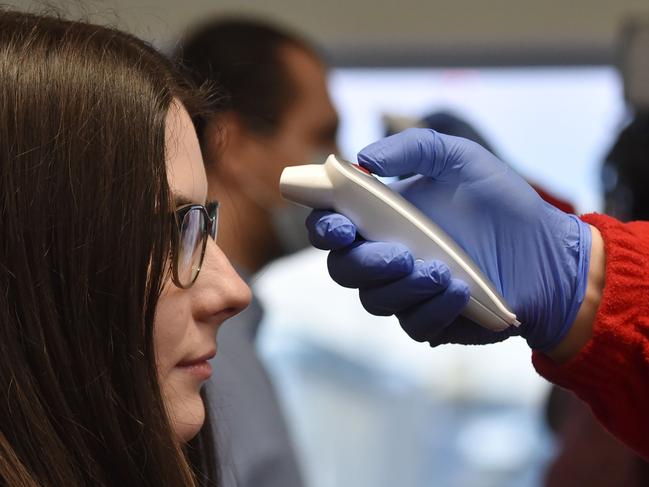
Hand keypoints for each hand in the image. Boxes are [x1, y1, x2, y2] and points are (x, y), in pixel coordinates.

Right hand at [306, 129, 591, 350]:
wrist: (548, 252)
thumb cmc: (501, 203)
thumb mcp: (461, 159)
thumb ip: (414, 148)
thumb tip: (363, 159)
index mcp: (382, 217)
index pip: (331, 225)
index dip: (322, 227)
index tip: (340, 225)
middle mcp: (385, 255)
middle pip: (342, 269)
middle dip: (363, 263)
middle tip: (401, 254)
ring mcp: (406, 291)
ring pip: (373, 301)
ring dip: (402, 286)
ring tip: (444, 272)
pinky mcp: (431, 320)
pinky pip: (413, 325)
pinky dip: (434, 308)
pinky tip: (460, 291)